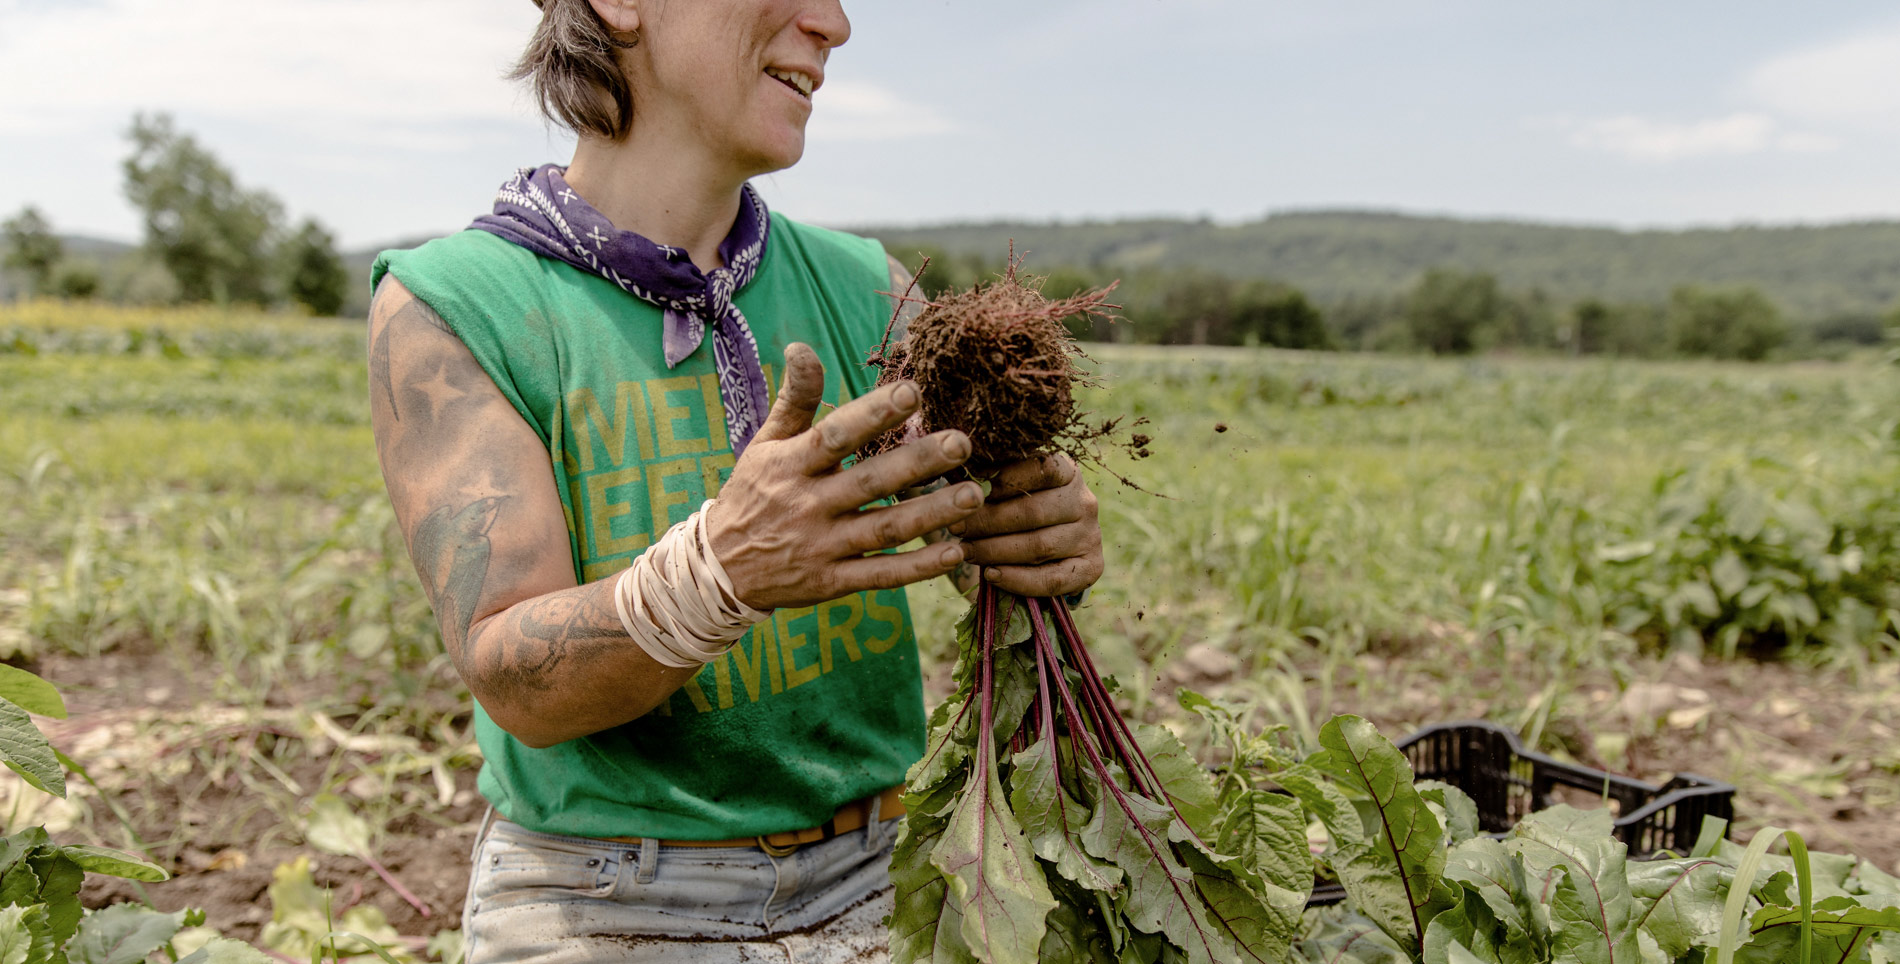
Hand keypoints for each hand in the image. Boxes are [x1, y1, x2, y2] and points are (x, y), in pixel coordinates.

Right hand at [706, 343, 984, 610]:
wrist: (720, 570)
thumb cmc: (752, 494)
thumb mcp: (764, 444)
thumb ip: (793, 399)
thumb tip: (802, 347)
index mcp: (792, 464)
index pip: (836, 435)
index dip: (873, 413)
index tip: (913, 392)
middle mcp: (808, 505)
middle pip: (870, 481)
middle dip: (918, 462)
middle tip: (963, 443)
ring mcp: (822, 547)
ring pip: (884, 529)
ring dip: (931, 514)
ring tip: (974, 495)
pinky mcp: (832, 582)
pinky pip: (880, 575)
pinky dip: (918, 567)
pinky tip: (955, 551)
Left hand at [950, 453, 1102, 596]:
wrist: (1048, 542)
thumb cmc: (1019, 506)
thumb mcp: (1012, 486)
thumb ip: (993, 480)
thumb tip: (959, 478)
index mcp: (1068, 472)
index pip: (1040, 469)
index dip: (1003, 480)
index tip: (968, 490)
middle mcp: (1085, 502)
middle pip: (1034, 512)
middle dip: (988, 521)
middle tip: (955, 528)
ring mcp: (1091, 536)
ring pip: (1040, 546)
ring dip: (996, 551)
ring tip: (966, 551)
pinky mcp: (1091, 567)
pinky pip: (1052, 579)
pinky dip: (1018, 580)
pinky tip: (991, 575)